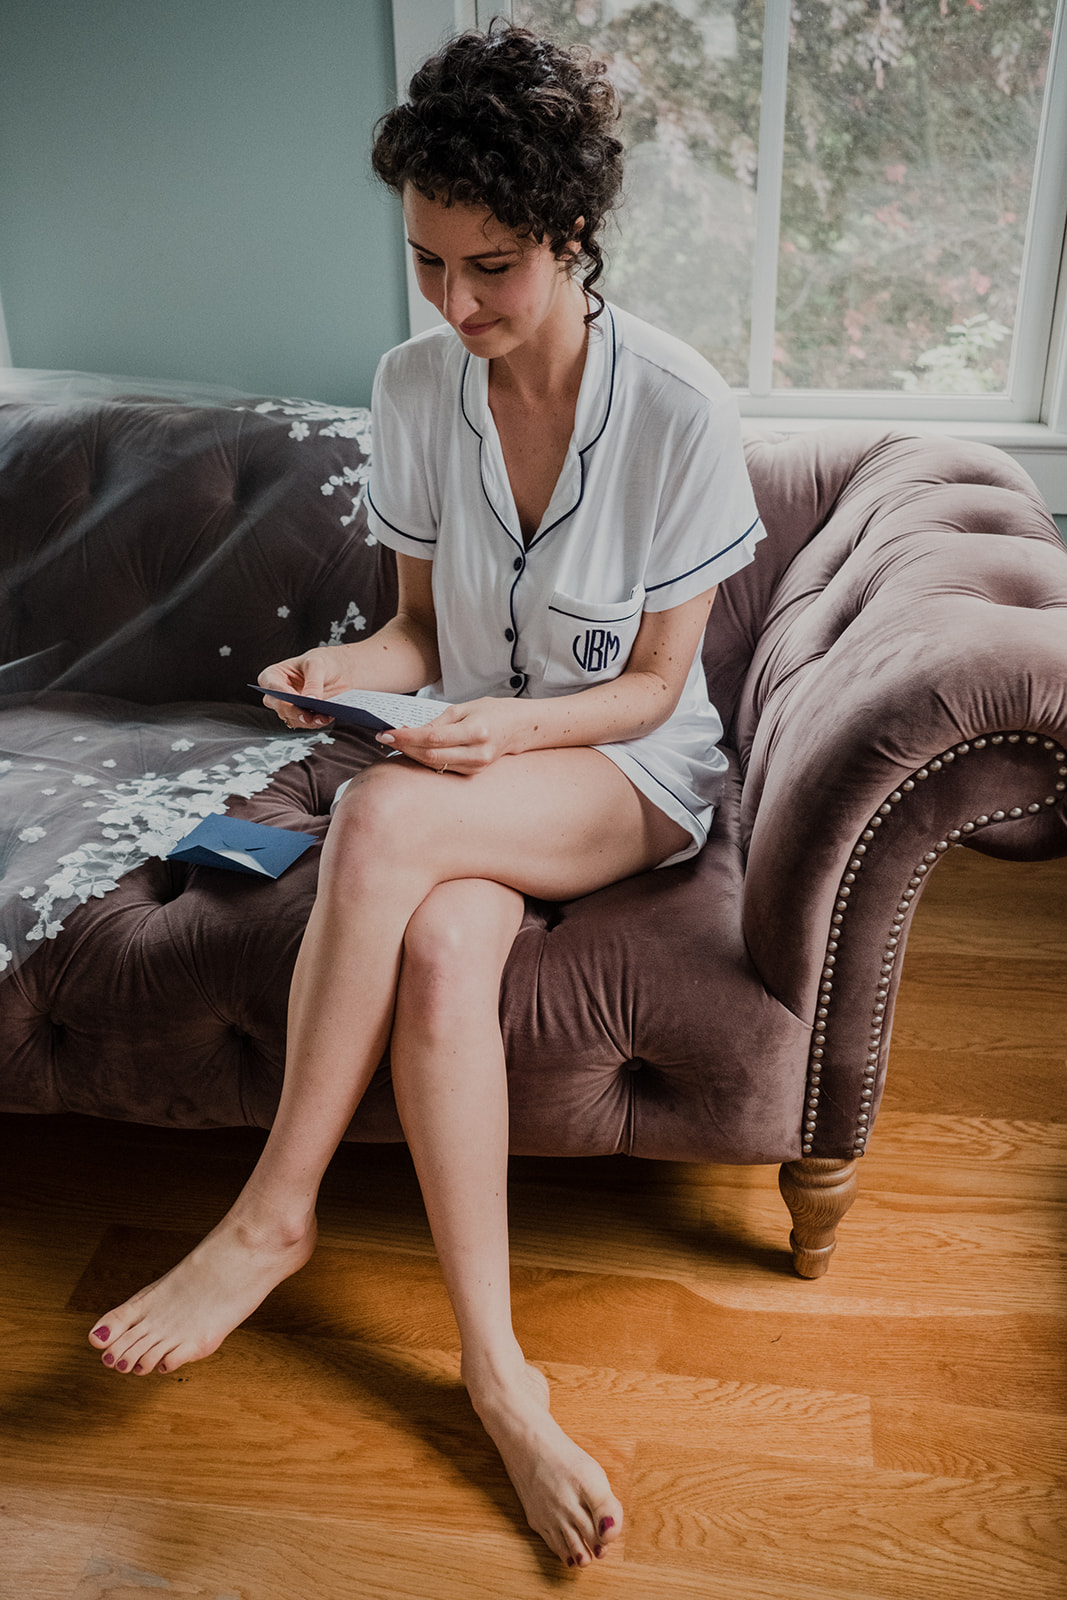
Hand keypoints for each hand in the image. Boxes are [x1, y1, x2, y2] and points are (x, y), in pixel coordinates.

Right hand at [257, 648, 349, 729]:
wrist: (336, 671)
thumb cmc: (320, 662)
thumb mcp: (317, 665)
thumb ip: (313, 682)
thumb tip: (310, 699)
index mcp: (273, 676)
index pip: (272, 688)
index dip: (283, 696)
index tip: (297, 700)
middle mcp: (277, 694)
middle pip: (280, 707)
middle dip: (295, 712)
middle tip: (309, 715)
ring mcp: (288, 708)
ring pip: (293, 719)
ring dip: (308, 721)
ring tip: (323, 717)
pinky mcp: (301, 717)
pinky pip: (305, 725)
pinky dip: (316, 723)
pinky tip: (326, 717)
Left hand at [377, 697, 529, 774]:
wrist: (518, 728)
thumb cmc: (493, 713)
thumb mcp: (465, 708)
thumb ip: (438, 722)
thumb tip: (411, 732)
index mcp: (476, 731)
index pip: (433, 738)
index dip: (407, 737)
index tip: (387, 733)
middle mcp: (477, 753)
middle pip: (430, 755)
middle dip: (404, 747)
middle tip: (385, 738)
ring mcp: (476, 766)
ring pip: (434, 765)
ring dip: (412, 754)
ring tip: (397, 742)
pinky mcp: (473, 773)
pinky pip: (443, 768)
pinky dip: (426, 759)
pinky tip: (415, 749)